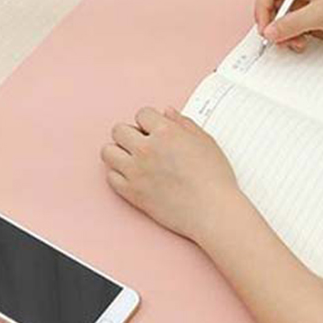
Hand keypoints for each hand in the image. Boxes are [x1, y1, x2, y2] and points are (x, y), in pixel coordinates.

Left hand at [101, 106, 242, 241]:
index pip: (142, 114)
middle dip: (131, 134)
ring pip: (108, 152)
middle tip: (143, 144)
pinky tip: (134, 177)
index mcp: (166, 132)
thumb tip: (167, 112)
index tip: (155, 131)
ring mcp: (136, 171)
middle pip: (119, 130)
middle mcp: (146, 149)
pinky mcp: (132, 192)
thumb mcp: (205, 142)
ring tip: (133, 160)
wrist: (212, 210)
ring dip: (119, 152)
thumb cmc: (214, 178)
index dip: (149, 121)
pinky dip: (119, 175)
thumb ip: (184, 123)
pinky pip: (110, 177)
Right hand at [254, 0, 322, 50]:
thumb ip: (293, 23)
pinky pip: (289, 32)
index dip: (262, 9)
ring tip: (295, 42)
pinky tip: (301, 43)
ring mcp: (304, 7)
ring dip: (282, 35)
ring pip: (279, 22)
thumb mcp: (322, 13)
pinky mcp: (309, 23)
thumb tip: (270, 31)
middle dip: (272, 25)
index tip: (264, 27)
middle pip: (271, 7)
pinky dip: (290, 40)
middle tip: (276, 39)